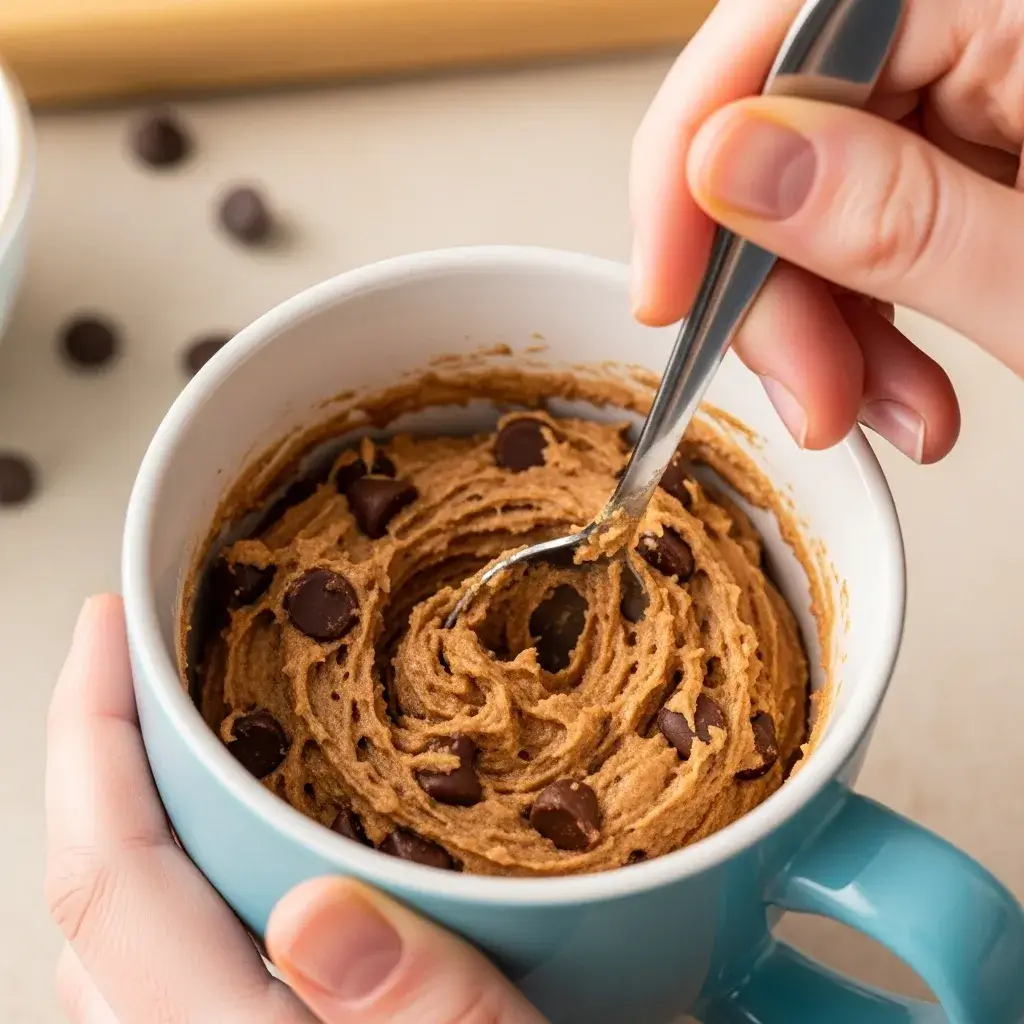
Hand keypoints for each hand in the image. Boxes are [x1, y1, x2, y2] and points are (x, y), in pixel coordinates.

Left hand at [45, 595, 543, 1023]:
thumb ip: (424, 1017)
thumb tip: (319, 916)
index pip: (109, 884)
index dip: (90, 738)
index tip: (112, 626)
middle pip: (96, 895)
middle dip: (111, 755)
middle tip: (164, 657)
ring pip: (122, 934)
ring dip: (144, 812)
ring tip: (201, 725)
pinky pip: (167, 966)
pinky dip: (184, 879)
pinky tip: (250, 843)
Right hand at [632, 0, 1023, 462]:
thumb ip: (898, 217)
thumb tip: (726, 166)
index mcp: (1014, 3)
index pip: (788, 22)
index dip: (692, 158)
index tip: (667, 294)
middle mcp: (985, 25)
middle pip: (787, 119)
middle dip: (771, 284)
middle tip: (803, 394)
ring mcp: (979, 83)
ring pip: (812, 185)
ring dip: (816, 321)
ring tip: (865, 408)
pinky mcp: (972, 143)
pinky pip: (864, 215)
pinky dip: (861, 314)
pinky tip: (892, 383)